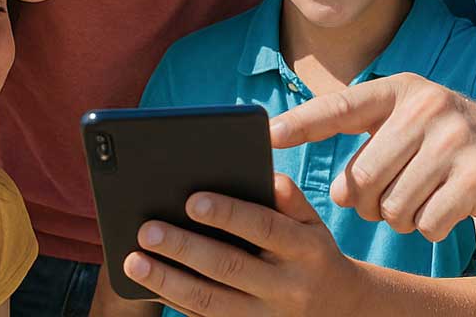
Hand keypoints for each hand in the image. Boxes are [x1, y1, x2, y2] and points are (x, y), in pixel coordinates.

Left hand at [122, 173, 358, 316]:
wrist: (340, 310)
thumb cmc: (313, 253)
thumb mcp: (313, 223)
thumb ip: (288, 197)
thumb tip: (261, 172)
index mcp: (306, 249)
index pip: (264, 227)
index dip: (227, 213)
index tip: (191, 199)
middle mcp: (287, 287)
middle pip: (229, 267)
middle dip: (184, 247)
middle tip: (147, 229)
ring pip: (211, 302)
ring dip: (168, 282)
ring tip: (134, 262)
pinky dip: (175, 303)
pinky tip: (149, 285)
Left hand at [269, 73, 475, 238]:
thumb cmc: (456, 145)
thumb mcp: (414, 125)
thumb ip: (371, 146)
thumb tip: (334, 194)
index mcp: (402, 91)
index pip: (340, 107)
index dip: (302, 124)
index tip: (267, 136)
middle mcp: (427, 107)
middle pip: (361, 177)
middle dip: (367, 201)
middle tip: (390, 198)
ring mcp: (455, 139)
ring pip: (391, 206)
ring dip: (402, 216)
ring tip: (425, 198)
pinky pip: (427, 223)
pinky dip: (431, 227)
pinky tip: (450, 208)